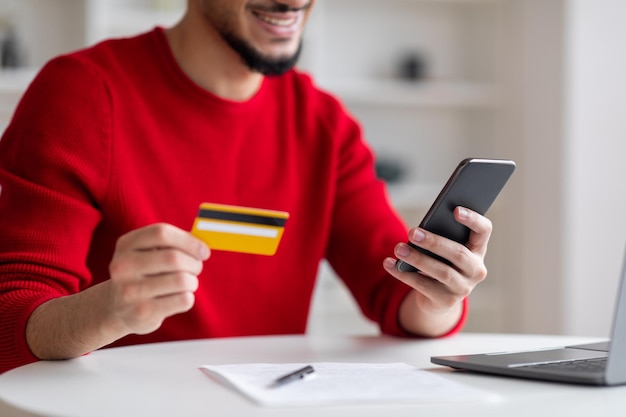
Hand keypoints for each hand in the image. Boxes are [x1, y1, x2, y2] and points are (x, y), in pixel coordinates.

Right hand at [107, 223, 209, 335]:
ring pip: (182, 280)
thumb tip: (202, 248)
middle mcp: (123, 266)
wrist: (117, 308)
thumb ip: (173, 244)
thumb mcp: (148, 252)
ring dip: (192, 282)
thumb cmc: (144, 274)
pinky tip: (176, 298)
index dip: (188, 241)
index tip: (203, 251)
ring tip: (186, 284)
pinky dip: (187, 297)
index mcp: (126, 245)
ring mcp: (130, 291)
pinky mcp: (143, 312)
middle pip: (173, 258)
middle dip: (194, 263)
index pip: (161, 233)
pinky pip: (183, 300)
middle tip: (196, 268)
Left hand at [383, 207, 490, 334]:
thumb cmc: (441, 261)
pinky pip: (423, 286)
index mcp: (478, 249)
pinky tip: (389, 263)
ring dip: (417, 259)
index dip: (473, 219)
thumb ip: (439, 237)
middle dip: (434, 242)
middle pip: (458, 254)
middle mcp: (476, 269)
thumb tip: (418, 232)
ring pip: (441, 272)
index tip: (455, 210)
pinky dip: (403, 273)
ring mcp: (463, 287)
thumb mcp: (443, 248)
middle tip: (412, 232)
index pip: (484, 230)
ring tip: (399, 248)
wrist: (439, 296)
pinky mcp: (446, 301)